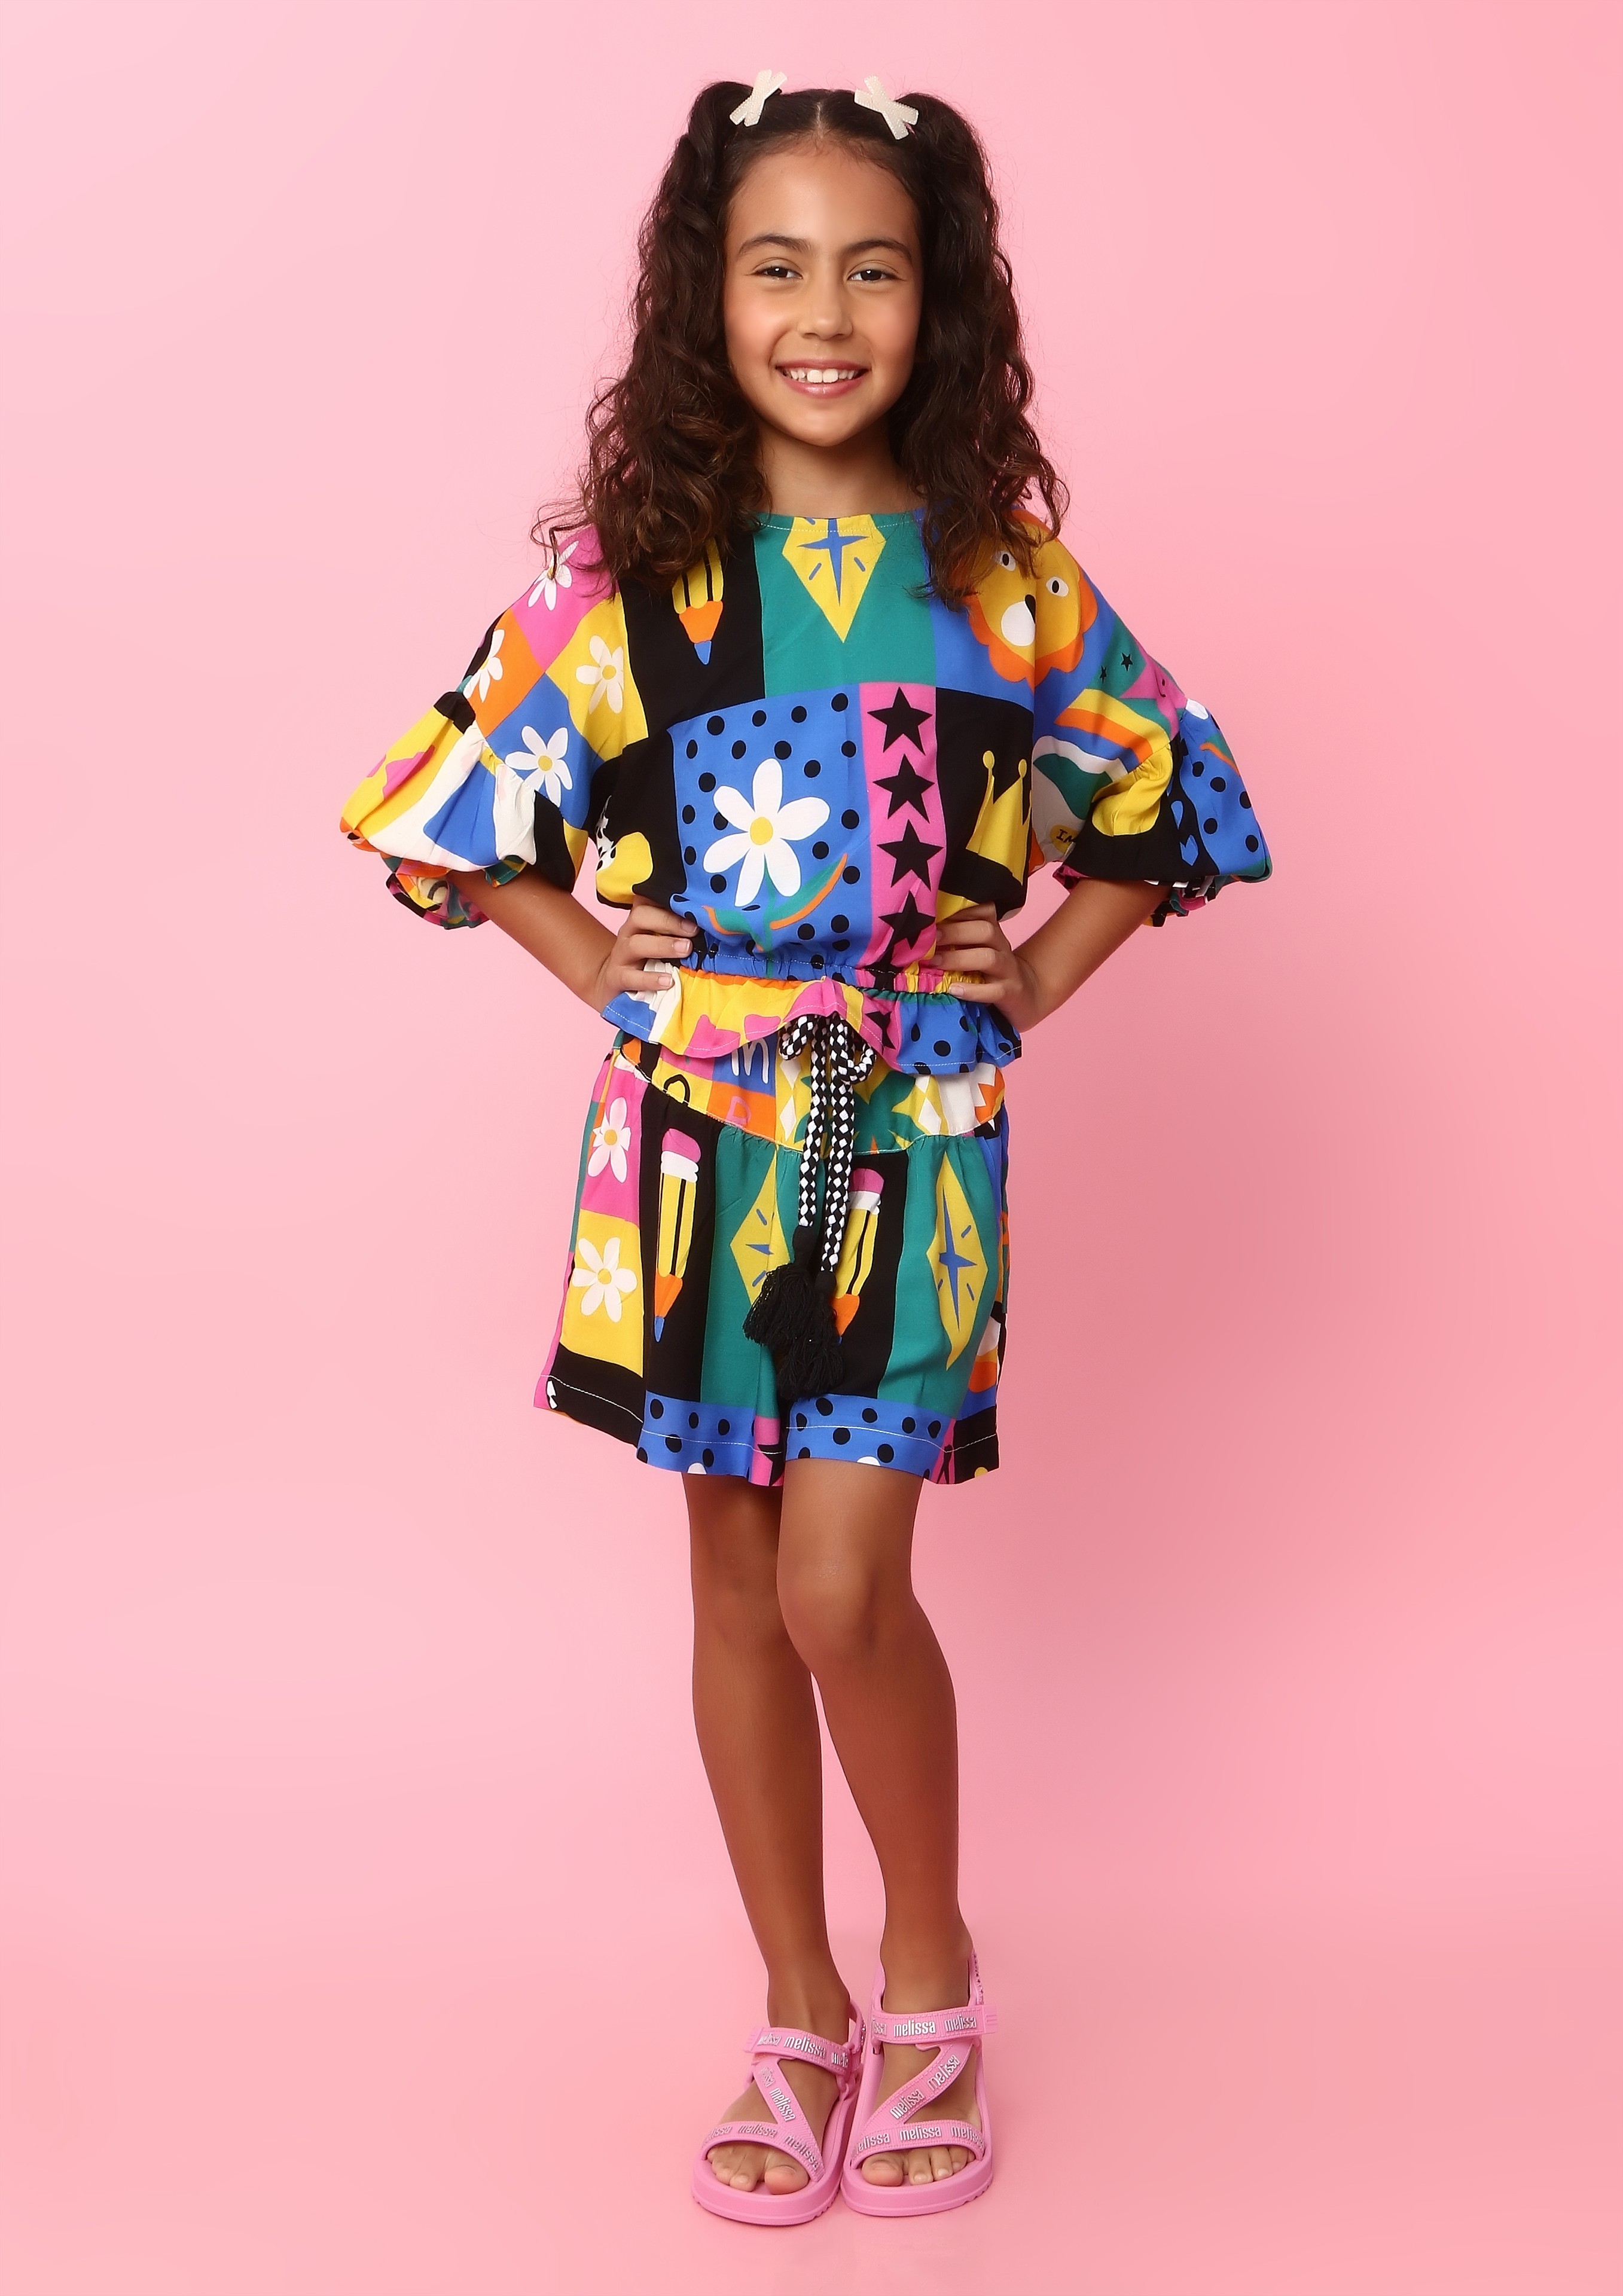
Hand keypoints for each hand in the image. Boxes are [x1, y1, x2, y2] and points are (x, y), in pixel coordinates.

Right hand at [589, 897, 694, 1006]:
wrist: (616, 983)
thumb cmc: (648, 958)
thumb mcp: (662, 941)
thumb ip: (681, 931)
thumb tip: (713, 924)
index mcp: (641, 919)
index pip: (650, 900)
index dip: (670, 901)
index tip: (695, 906)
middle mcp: (629, 932)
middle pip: (640, 916)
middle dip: (669, 921)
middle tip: (694, 930)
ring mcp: (621, 955)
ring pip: (636, 944)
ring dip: (663, 946)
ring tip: (685, 949)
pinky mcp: (617, 978)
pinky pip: (630, 977)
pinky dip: (650, 979)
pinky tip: (668, 981)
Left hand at [932, 902, 1044, 1031]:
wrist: (1025, 996)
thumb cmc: (989, 970)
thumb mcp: (976, 949)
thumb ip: (955, 939)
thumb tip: (919, 932)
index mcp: (992, 931)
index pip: (983, 910)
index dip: (960, 910)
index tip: (934, 914)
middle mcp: (1001, 946)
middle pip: (985, 930)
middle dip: (955, 932)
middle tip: (929, 939)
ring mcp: (1007, 970)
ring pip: (988, 958)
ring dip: (959, 959)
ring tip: (935, 963)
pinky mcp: (1010, 992)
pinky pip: (994, 991)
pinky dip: (973, 990)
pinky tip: (954, 989)